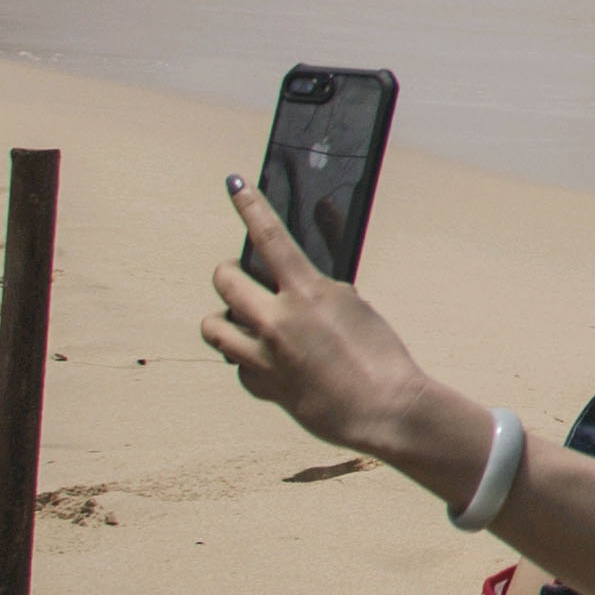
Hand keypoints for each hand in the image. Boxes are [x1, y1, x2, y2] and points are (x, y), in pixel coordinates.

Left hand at [201, 179, 437, 460]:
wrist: (382, 409)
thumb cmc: (379, 354)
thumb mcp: (353, 303)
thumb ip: (321, 275)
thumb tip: (310, 241)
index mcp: (306, 293)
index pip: (268, 236)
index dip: (249, 205)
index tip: (234, 185)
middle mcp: (276, 322)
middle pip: (224, 280)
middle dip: (230, 273)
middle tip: (244, 277)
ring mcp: (263, 356)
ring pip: (212, 325)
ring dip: (225, 317)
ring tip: (245, 320)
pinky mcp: (260, 386)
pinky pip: (236, 364)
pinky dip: (248, 358)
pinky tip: (271, 360)